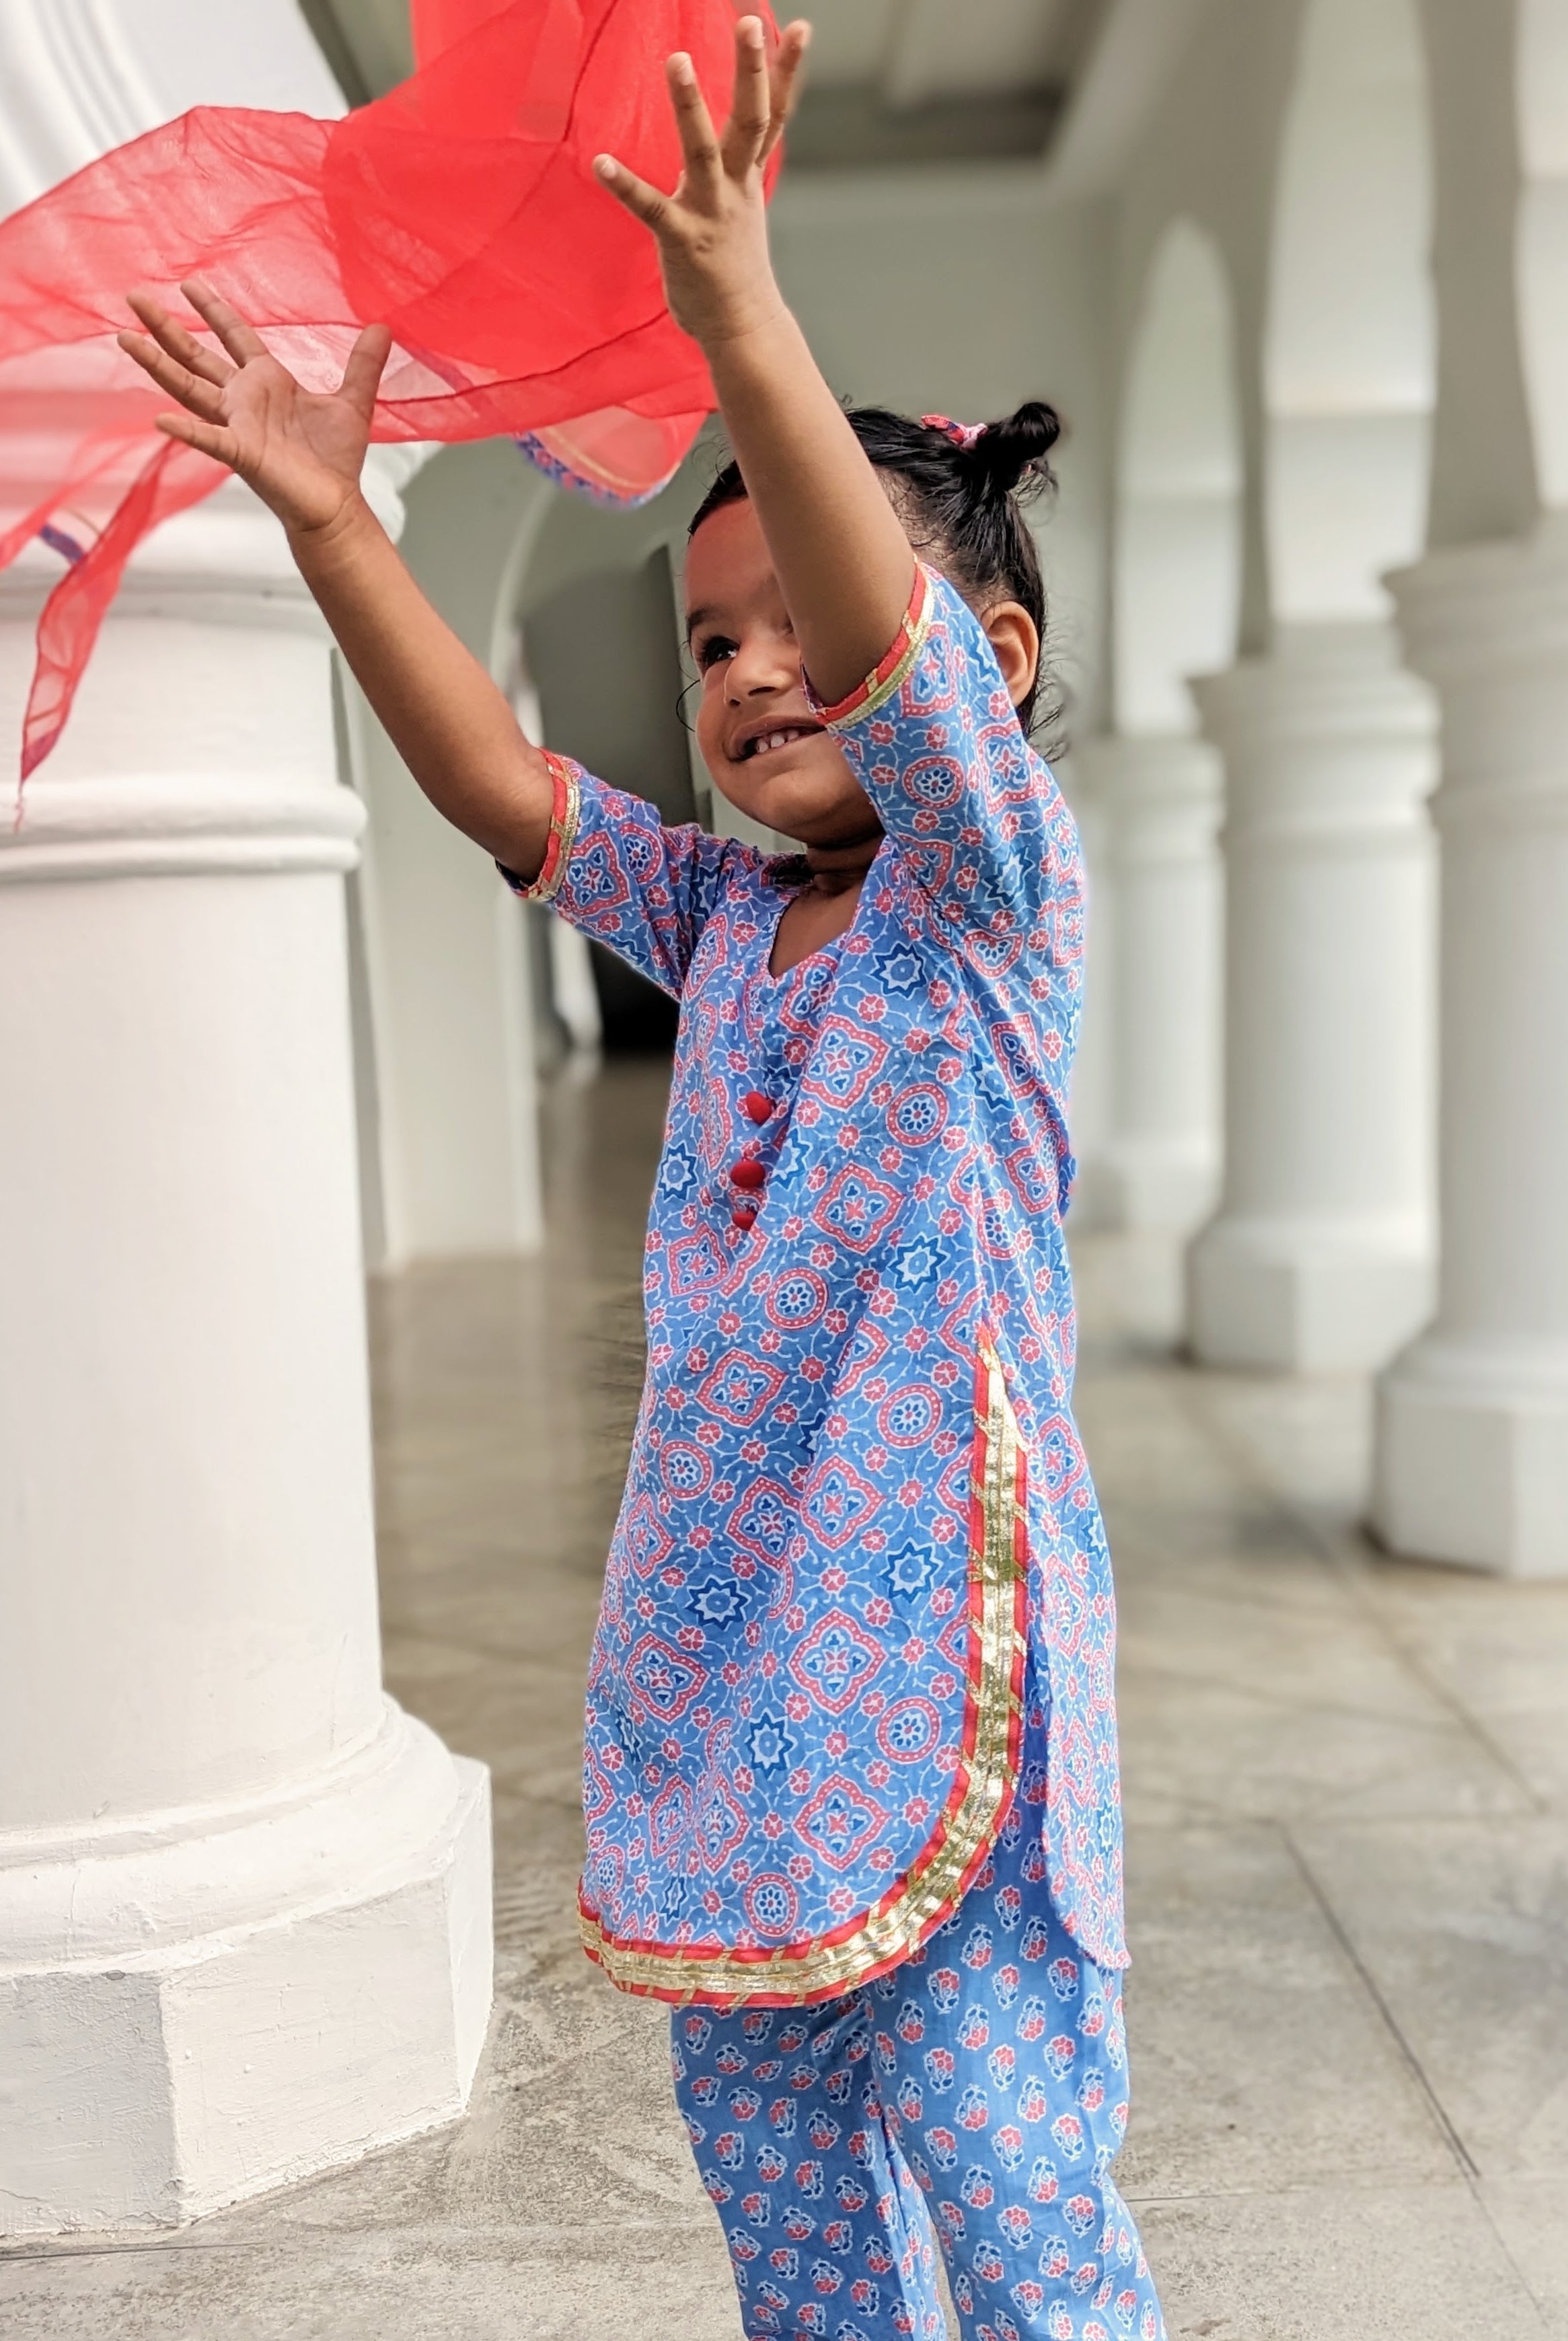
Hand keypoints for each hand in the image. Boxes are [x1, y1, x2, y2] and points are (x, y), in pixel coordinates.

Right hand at [118, 279, 390, 537]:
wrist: (336, 506)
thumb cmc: (336, 459)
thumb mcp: (353, 402)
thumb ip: (362, 364)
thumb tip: (384, 326)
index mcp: (267, 382)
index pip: (234, 337)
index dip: (213, 311)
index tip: (189, 284)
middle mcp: (244, 401)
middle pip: (196, 356)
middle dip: (165, 328)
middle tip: (133, 298)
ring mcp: (237, 426)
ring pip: (188, 389)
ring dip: (156, 366)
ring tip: (124, 339)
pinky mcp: (242, 454)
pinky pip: (208, 440)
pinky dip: (186, 431)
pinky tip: (160, 420)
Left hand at [594, 15, 809, 349]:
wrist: (742, 328)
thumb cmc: (736, 267)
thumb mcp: (744, 205)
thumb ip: (740, 168)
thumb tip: (743, 142)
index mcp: (749, 177)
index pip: (774, 114)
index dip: (787, 71)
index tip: (798, 27)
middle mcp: (735, 188)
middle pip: (750, 119)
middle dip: (753, 71)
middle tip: (748, 22)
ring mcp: (710, 212)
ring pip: (703, 150)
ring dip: (690, 106)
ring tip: (677, 59)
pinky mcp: (681, 240)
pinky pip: (650, 207)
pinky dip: (625, 184)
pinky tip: (601, 162)